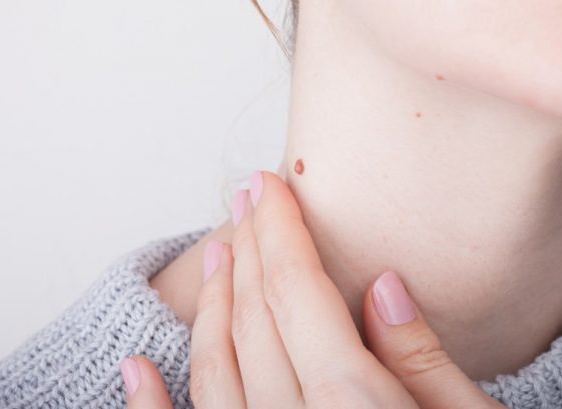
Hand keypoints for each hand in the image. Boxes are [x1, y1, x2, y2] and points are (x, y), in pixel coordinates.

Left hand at [119, 170, 505, 407]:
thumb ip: (424, 366)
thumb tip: (382, 285)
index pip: (301, 298)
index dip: (281, 234)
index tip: (269, 186)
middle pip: (256, 324)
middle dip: (247, 251)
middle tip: (244, 199)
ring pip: (216, 376)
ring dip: (209, 307)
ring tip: (215, 252)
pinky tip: (137, 365)